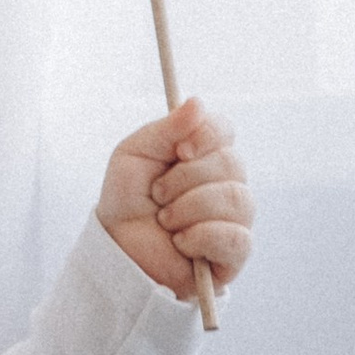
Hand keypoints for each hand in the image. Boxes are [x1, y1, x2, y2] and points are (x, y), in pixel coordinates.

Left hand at [98, 95, 252, 300]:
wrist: (118, 249)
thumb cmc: (127, 201)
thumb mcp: (134, 155)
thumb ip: (165, 129)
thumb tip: (197, 102)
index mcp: (204, 154)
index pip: (225, 130)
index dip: (206, 136)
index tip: (179, 151)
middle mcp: (226, 181)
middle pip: (231, 163)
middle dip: (185, 179)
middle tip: (158, 195)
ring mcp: (235, 216)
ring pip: (236, 198)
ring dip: (190, 208)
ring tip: (166, 220)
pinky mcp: (235, 252)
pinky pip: (236, 237)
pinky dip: (201, 237)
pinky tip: (181, 243)